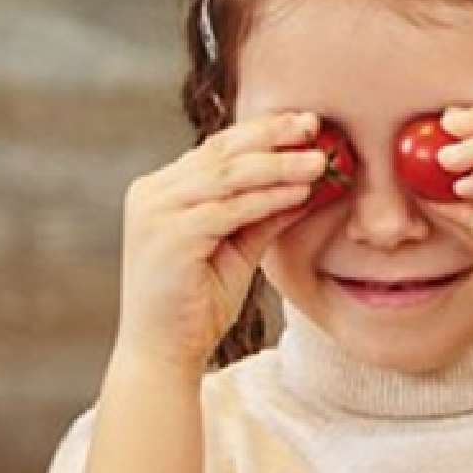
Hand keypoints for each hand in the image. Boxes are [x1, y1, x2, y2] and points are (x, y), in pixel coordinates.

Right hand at [115, 111, 328, 367]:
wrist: (163, 349)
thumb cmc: (199, 302)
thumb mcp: (238, 249)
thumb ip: (265, 215)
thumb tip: (309, 185)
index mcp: (163, 190)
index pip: (217, 150)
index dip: (262, 133)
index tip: (305, 123)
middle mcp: (153, 193)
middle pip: (220, 152)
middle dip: (272, 135)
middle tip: (315, 124)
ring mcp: (156, 213)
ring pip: (226, 176)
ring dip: (278, 164)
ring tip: (320, 159)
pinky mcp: (169, 236)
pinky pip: (228, 209)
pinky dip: (266, 198)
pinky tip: (299, 192)